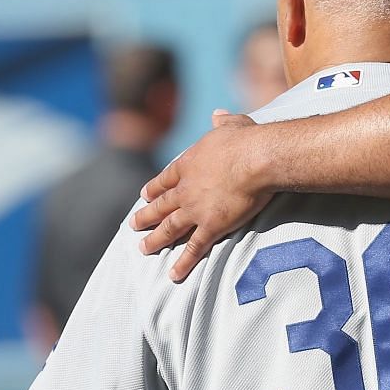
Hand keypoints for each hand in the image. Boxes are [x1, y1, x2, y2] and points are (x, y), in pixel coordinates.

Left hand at [131, 110, 264, 281]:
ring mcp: (195, 209)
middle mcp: (185, 189)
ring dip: (155, 240)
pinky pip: (194, 248)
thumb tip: (217, 114)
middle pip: (160, 205)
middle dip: (145, 216)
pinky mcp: (211, 226)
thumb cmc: (248, 140)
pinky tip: (173, 274)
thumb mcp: (233, 125)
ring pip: (169, 228)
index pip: (165, 179)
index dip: (154, 188)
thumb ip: (222, 122)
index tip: (144, 195)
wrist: (256, 159)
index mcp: (189, 163)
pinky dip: (183, 262)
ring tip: (143, 249)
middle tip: (133, 225)